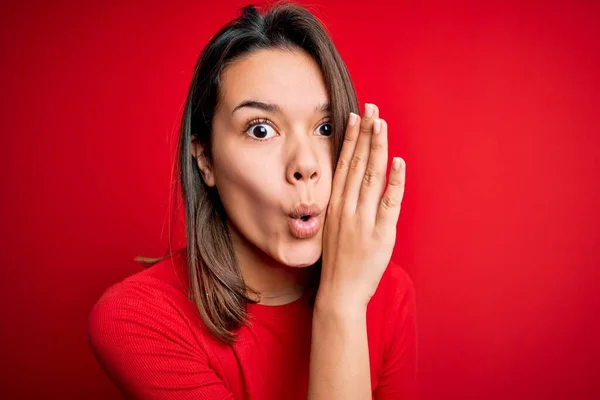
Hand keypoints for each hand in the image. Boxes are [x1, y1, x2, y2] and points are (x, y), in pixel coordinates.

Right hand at [318, 103, 405, 310]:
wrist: (339, 292)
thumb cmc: (337, 261)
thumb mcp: (333, 227)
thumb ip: (343, 204)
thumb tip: (354, 183)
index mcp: (336, 205)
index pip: (344, 164)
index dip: (351, 138)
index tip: (355, 116)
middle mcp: (347, 207)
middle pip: (358, 163)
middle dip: (366, 133)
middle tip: (371, 108)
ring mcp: (364, 219)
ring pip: (372, 176)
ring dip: (377, 148)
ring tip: (381, 124)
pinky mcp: (381, 233)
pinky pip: (389, 202)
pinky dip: (394, 181)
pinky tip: (397, 162)